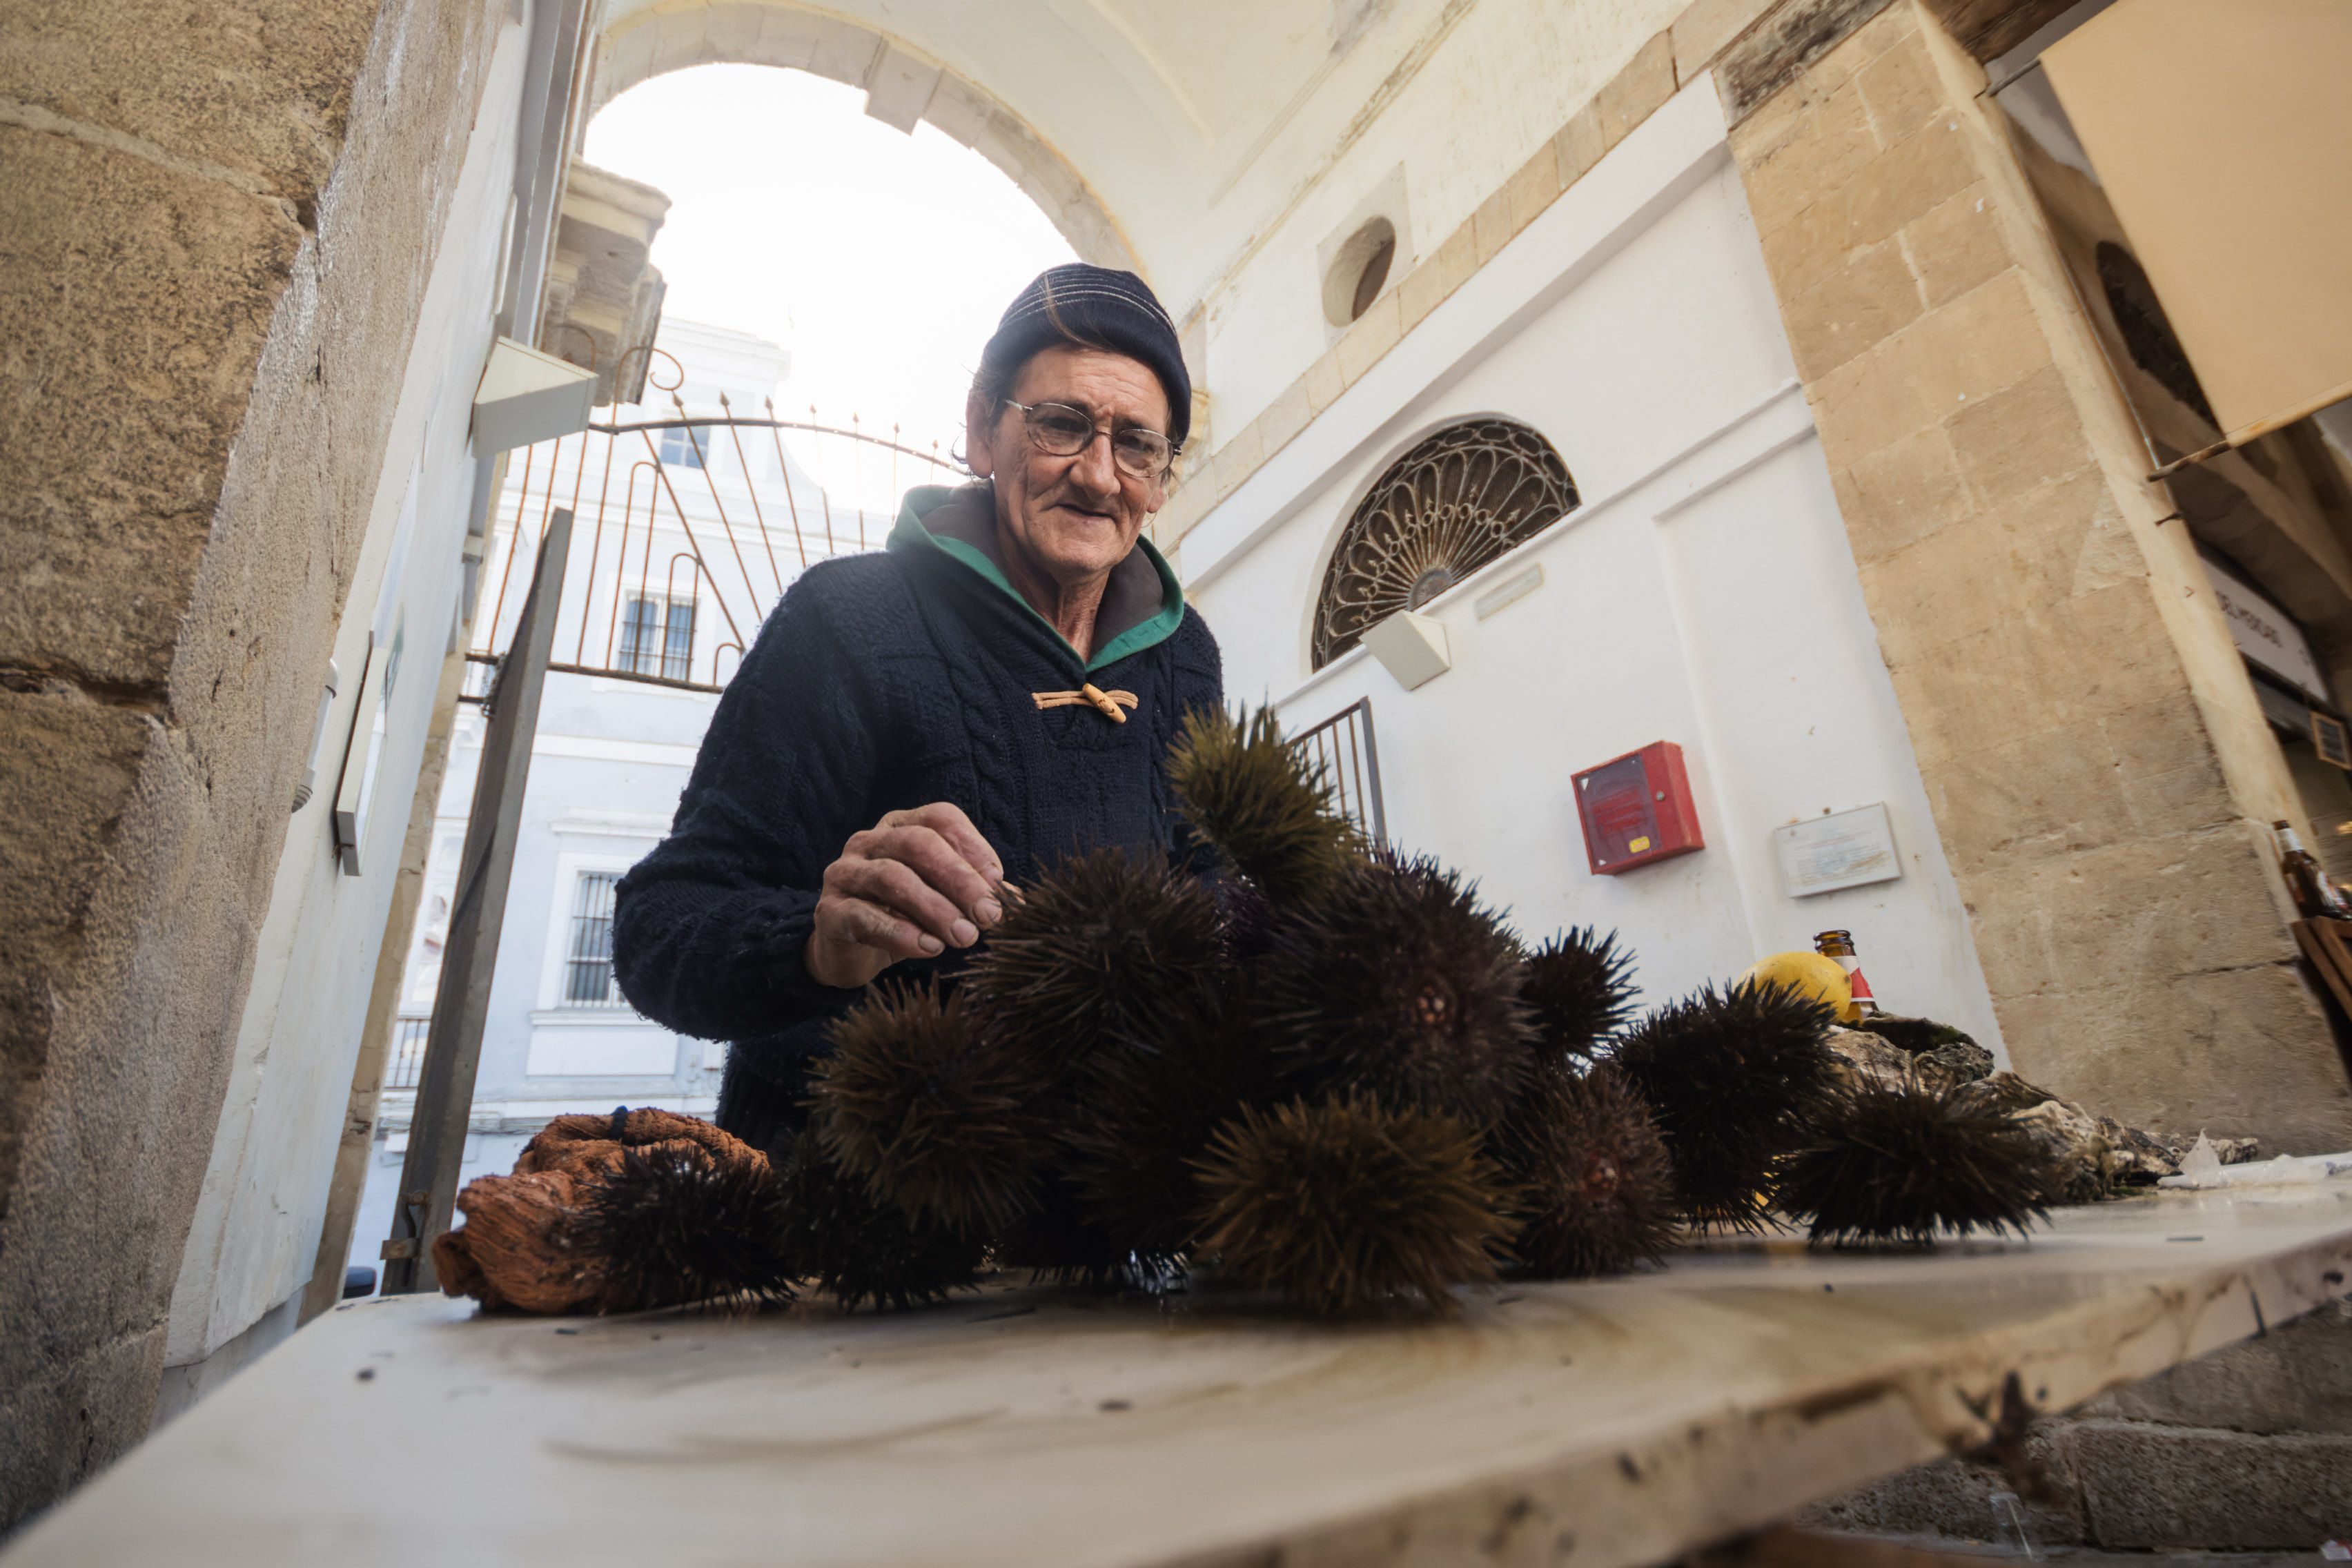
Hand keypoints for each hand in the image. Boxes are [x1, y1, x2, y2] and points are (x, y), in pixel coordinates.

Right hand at [804, 802, 1006, 988]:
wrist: (848, 953)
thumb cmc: (903, 916)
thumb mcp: (942, 901)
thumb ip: (975, 895)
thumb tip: (1017, 902)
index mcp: (901, 827)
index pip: (940, 819)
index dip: (973, 846)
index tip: (998, 882)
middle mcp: (870, 841)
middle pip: (918, 844)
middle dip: (959, 879)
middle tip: (989, 915)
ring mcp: (845, 873)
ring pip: (892, 877)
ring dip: (935, 908)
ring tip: (965, 937)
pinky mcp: (829, 911)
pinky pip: (864, 916)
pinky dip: (900, 932)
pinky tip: (929, 948)